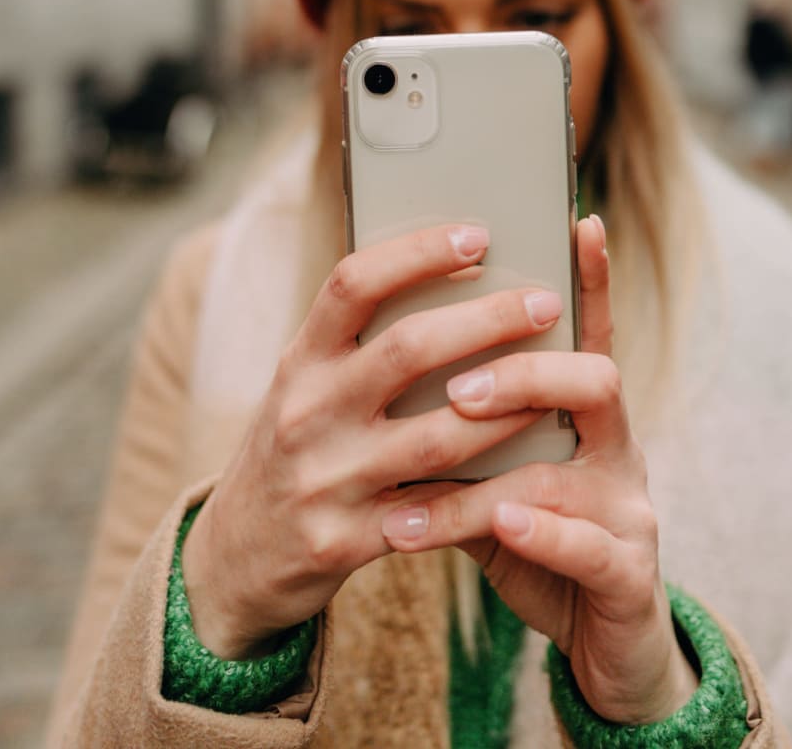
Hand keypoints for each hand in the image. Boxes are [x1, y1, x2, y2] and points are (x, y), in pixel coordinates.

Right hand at [181, 223, 563, 659]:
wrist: (235, 556)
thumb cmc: (293, 448)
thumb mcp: (303, 386)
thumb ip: (357, 344)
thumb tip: (451, 281)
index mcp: (299, 360)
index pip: (353, 284)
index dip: (419, 253)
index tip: (480, 234)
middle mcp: (307, 411)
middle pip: (408, 349)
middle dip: (488, 321)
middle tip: (546, 304)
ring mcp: (326, 479)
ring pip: (437, 435)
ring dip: (509, 407)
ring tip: (556, 382)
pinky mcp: (347, 540)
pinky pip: (439, 512)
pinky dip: (492, 488)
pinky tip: (535, 467)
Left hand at [381, 216, 698, 723]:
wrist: (595, 639)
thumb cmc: (529, 537)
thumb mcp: (492, 474)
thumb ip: (461, 428)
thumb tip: (393, 368)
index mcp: (579, 417)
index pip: (588, 333)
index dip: (589, 277)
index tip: (576, 221)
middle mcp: (614, 447)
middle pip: (594, 377)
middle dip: (523, 369)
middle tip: (456, 387)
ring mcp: (628, 506)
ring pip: (578, 459)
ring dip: (500, 459)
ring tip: (433, 464)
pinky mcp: (628, 573)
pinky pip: (590, 546)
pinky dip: (540, 533)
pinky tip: (501, 527)